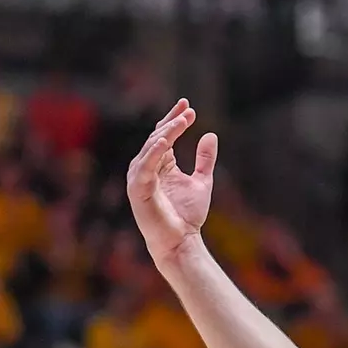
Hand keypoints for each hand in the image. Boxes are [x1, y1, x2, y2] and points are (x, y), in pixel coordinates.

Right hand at [126, 99, 218, 262]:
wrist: (181, 241)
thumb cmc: (187, 215)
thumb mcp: (202, 182)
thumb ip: (204, 159)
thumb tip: (210, 134)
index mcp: (159, 164)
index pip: (164, 136)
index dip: (175, 120)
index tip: (188, 106)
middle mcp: (146, 168)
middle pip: (156, 138)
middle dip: (172, 123)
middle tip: (187, 110)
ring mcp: (139, 178)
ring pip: (150, 149)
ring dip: (165, 134)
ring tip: (180, 122)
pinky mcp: (137, 189)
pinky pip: (144, 166)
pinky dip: (153, 153)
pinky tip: (165, 141)